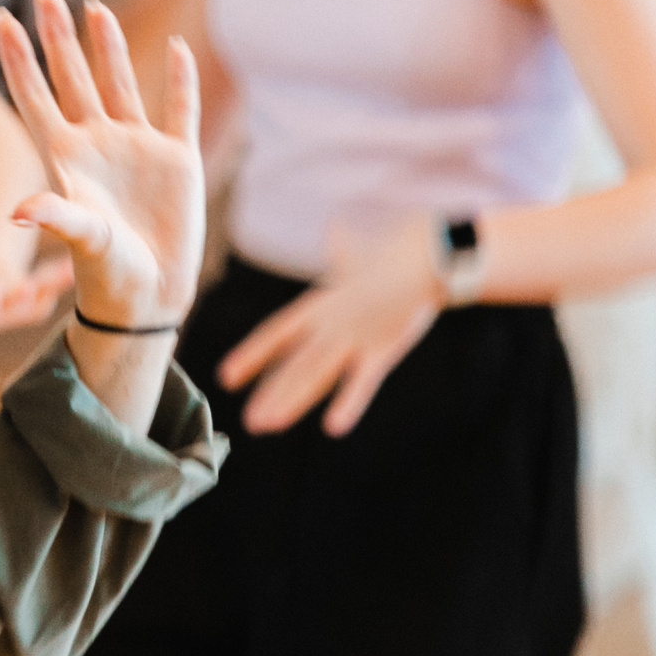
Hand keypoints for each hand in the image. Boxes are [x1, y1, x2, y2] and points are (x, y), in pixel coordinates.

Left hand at [0, 0, 203, 330]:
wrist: (149, 297)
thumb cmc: (107, 272)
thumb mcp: (80, 238)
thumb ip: (55, 214)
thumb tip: (18, 208)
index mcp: (67, 156)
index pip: (35, 94)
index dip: (19, 57)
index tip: (0, 16)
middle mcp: (98, 143)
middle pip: (73, 77)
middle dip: (58, 35)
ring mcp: (137, 148)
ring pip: (121, 82)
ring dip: (108, 47)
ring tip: (94, 8)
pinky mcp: (177, 159)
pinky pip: (180, 110)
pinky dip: (181, 80)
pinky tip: (179, 49)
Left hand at [218, 218, 439, 435]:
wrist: (429, 252)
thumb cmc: (394, 255)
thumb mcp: (357, 256)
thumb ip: (342, 251)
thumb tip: (336, 228)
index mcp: (321, 304)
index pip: (277, 332)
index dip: (252, 354)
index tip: (226, 377)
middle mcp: (331, 323)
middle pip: (294, 362)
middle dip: (271, 392)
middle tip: (250, 422)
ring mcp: (354, 337)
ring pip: (316, 373)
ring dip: (291, 400)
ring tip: (266, 425)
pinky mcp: (384, 348)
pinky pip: (363, 381)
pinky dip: (348, 403)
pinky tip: (334, 427)